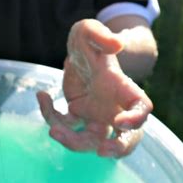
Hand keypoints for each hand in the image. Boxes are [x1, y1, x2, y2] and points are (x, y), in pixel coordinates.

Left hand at [37, 19, 152, 157]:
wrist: (80, 52)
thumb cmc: (90, 42)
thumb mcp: (89, 31)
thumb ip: (100, 34)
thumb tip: (116, 44)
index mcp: (123, 88)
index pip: (140, 107)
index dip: (136, 119)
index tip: (121, 123)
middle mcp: (114, 107)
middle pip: (127, 139)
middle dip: (118, 149)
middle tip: (101, 151)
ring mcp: (96, 116)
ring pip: (92, 142)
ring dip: (74, 142)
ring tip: (53, 130)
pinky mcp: (78, 116)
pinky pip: (66, 126)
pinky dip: (51, 117)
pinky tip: (42, 96)